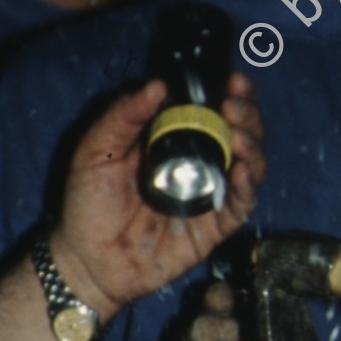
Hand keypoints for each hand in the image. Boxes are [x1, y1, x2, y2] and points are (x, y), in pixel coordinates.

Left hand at [53, 74, 266, 318]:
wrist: (88, 259)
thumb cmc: (88, 204)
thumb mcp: (97, 149)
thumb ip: (124, 115)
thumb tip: (159, 85)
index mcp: (172, 139)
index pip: (211, 110)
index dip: (229, 93)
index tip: (232, 81)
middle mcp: (197, 163)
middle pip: (239, 132)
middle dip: (247, 114)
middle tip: (233, 106)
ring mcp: (209, 194)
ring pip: (250, 163)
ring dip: (252, 144)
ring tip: (239, 134)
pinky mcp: (215, 226)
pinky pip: (243, 204)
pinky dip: (249, 185)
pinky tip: (242, 169)